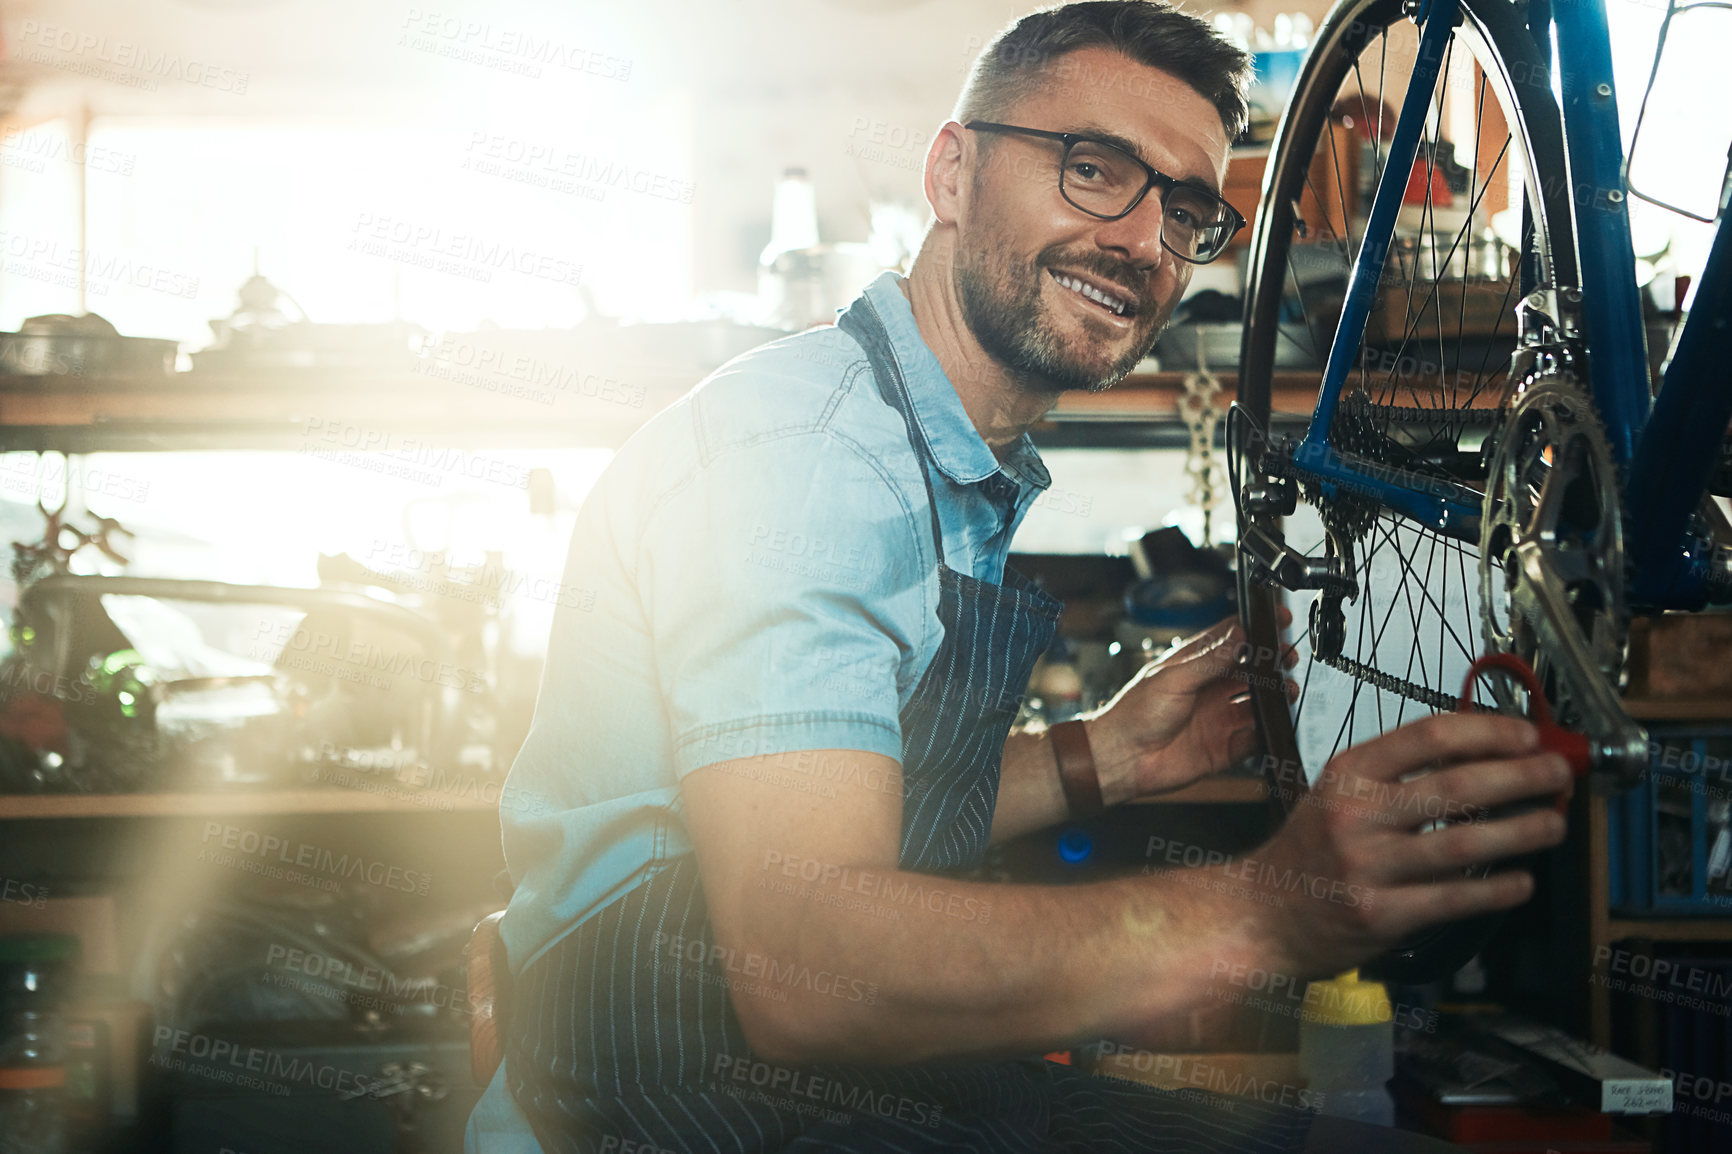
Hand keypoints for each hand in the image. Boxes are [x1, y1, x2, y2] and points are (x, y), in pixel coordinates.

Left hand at [1085, 612, 1296, 804]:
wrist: (1122, 759)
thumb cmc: (1133, 714)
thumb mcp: (1172, 678)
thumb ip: (1209, 660)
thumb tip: (1239, 636)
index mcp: (1194, 664)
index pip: (1232, 639)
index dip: (1256, 628)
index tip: (1279, 620)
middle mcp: (1209, 688)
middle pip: (1252, 670)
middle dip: (1273, 662)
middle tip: (1288, 658)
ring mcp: (1218, 716)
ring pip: (1258, 703)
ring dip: (1275, 696)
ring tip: (1286, 689)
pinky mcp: (1224, 746)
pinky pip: (1254, 738)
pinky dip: (1268, 731)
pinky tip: (1273, 723)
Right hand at [1235, 712, 1573, 980]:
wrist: (1261, 915)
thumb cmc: (1310, 850)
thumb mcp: (1337, 794)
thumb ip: (1397, 776)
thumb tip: (1483, 758)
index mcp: (1348, 773)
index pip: (1428, 736)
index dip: (1488, 732)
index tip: (1528, 735)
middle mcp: (1356, 814)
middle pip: (1457, 786)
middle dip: (1521, 776)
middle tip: (1559, 771)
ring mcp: (1368, 866)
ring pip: (1465, 843)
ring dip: (1523, 831)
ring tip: (1554, 823)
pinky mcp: (1382, 915)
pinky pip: (1455, 898)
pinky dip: (1498, 889)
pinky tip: (1522, 882)